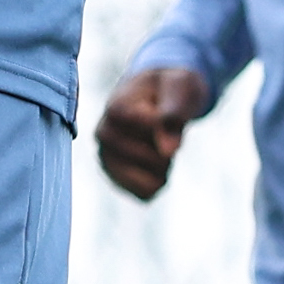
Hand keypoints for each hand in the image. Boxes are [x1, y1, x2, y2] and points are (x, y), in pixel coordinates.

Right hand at [95, 64, 211, 200]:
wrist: (159, 95)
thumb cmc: (171, 89)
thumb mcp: (180, 89)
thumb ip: (173, 116)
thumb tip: (168, 151)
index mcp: (114, 107)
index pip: (146, 126)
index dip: (165, 123)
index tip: (165, 110)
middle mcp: (103, 134)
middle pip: (151, 158)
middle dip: (168, 148)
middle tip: (166, 129)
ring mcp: (106, 158)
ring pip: (146, 181)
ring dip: (163, 167)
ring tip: (159, 147)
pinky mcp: (116, 178)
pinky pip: (145, 194)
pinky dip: (159, 181)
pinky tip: (155, 164)